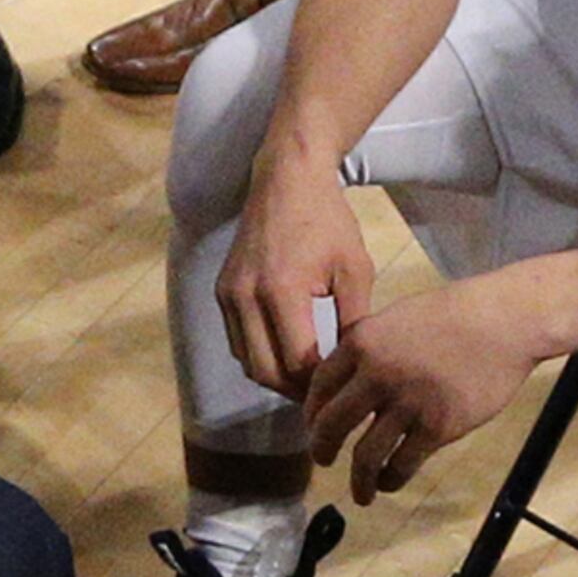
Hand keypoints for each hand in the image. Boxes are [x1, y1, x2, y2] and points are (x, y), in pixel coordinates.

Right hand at [216, 157, 373, 398]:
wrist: (286, 180)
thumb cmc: (328, 221)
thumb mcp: (355, 269)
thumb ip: (354, 322)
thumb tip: (356, 367)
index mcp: (282, 290)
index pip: (299, 361)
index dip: (322, 384)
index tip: (344, 389)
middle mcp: (246, 296)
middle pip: (267, 372)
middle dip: (297, 391)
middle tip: (325, 396)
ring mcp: (228, 294)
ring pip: (248, 362)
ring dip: (276, 377)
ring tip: (309, 380)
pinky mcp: (222, 291)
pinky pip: (238, 342)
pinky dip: (261, 357)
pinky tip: (288, 354)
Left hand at [304, 261, 567, 505]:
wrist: (504, 322)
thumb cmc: (454, 314)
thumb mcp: (396, 318)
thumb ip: (369, 348)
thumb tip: (346, 381)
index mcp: (362, 343)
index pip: (319, 386)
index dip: (312, 412)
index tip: (314, 426)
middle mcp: (377, 375)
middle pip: (332, 424)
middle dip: (321, 448)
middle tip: (322, 460)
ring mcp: (407, 404)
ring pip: (366, 455)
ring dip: (358, 480)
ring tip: (359, 493)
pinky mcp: (438, 428)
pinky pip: (403, 464)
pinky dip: (391, 480)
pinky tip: (389, 483)